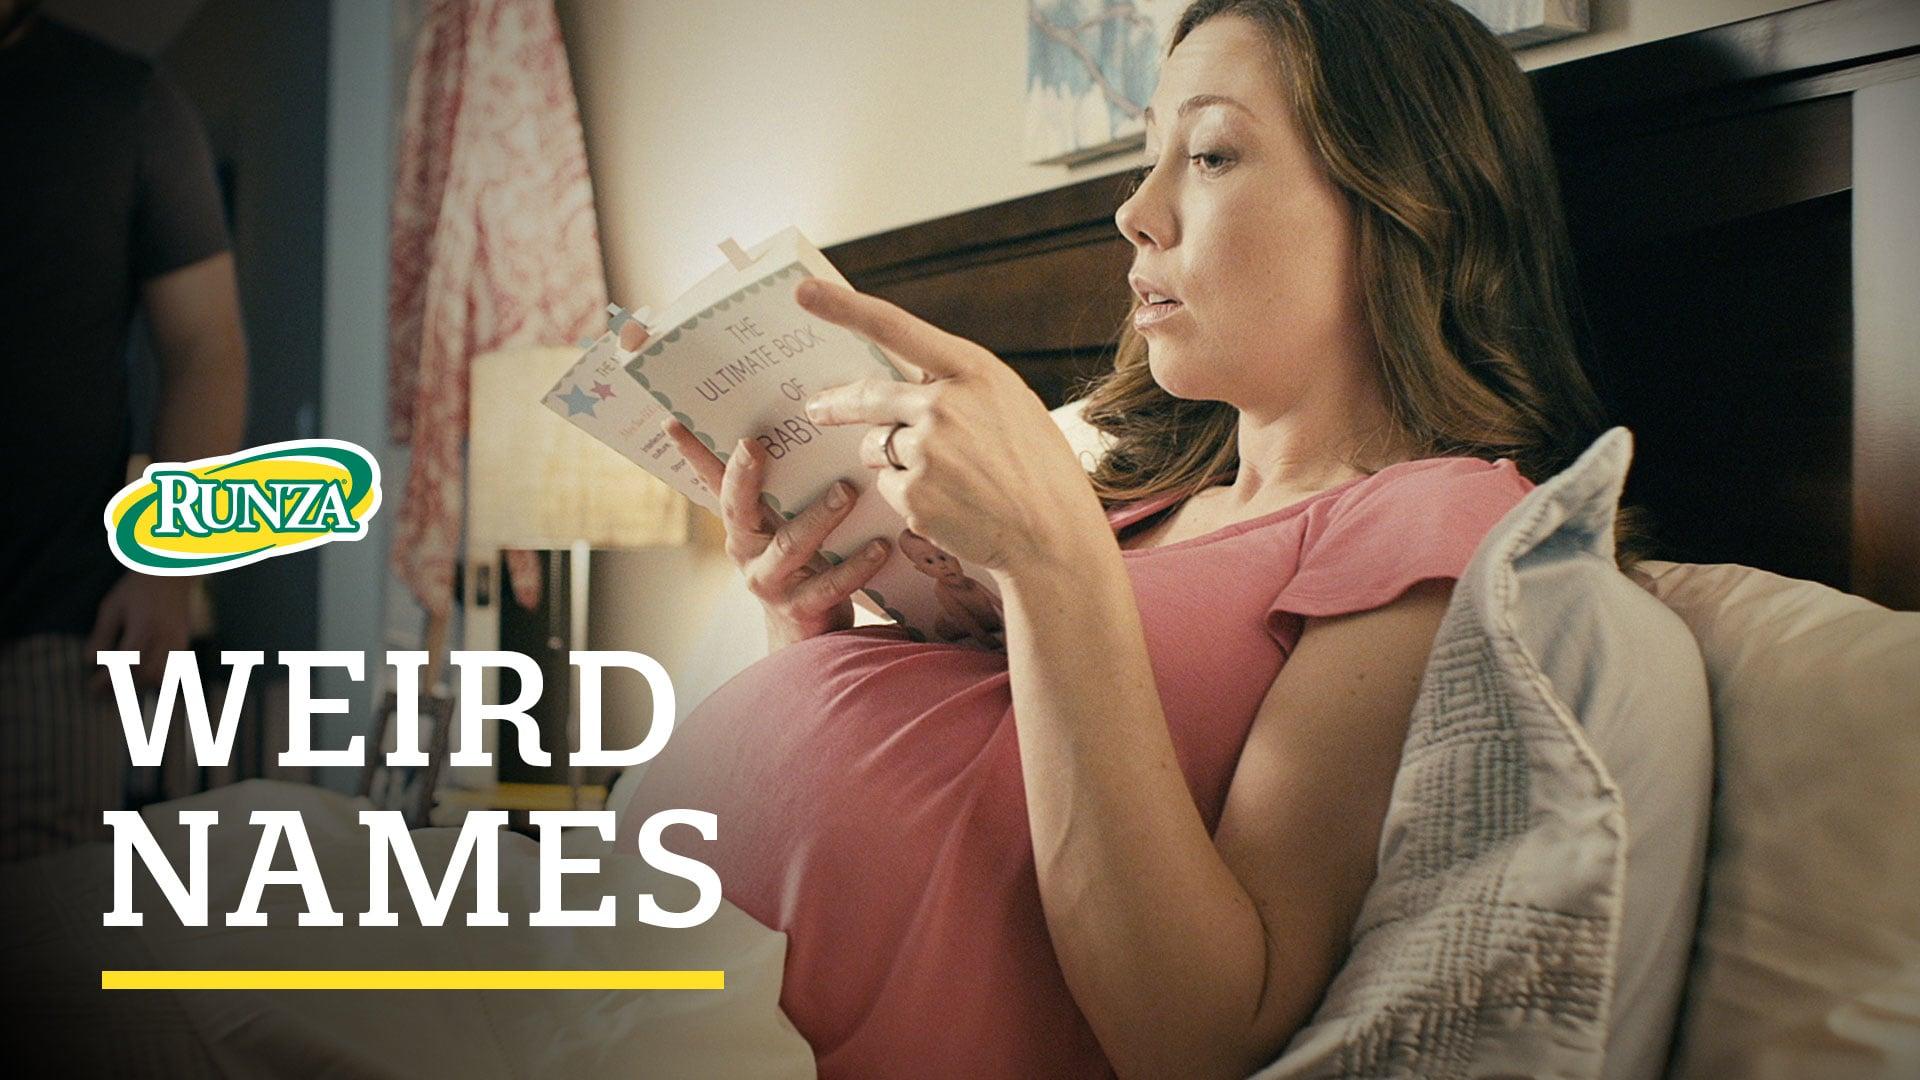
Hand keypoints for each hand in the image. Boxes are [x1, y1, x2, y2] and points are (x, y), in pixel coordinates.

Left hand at [86, 571, 193, 693]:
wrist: (171, 574)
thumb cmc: (138, 587)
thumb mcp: (112, 606)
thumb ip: (102, 635)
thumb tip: (90, 662)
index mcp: (145, 627)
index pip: (127, 663)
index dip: (109, 680)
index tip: (92, 687)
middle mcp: (165, 638)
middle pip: (145, 675)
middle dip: (123, 688)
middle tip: (101, 691)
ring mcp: (177, 642)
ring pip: (162, 677)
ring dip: (140, 685)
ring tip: (120, 684)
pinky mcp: (183, 643)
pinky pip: (172, 671)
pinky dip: (154, 678)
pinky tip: (138, 676)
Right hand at [623, 320, 891, 650]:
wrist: (807, 632)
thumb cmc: (802, 560)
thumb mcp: (782, 521)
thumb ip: (781, 483)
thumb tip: (792, 421)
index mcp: (740, 523)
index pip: (712, 481)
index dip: (691, 453)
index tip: (674, 422)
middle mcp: (747, 549)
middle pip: (739, 509)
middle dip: (745, 477)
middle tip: (758, 445)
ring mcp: (772, 580)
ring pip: (791, 545)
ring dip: (819, 516)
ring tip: (846, 491)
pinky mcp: (803, 606)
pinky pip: (830, 583)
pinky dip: (857, 564)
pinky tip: (880, 546)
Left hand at [794, 278, 1108, 576]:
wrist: (1054, 535)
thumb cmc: (1037, 468)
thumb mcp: (1010, 405)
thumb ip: (958, 388)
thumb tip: (900, 393)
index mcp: (973, 371)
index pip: (896, 328)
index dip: (845, 307)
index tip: (804, 292)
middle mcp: (944, 404)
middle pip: (868, 396)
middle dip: (836, 404)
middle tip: (816, 409)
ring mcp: (926, 450)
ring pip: (878, 446)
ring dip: (895, 459)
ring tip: (949, 479)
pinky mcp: (913, 495)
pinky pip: (888, 487)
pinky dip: (908, 496)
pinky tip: (950, 505)